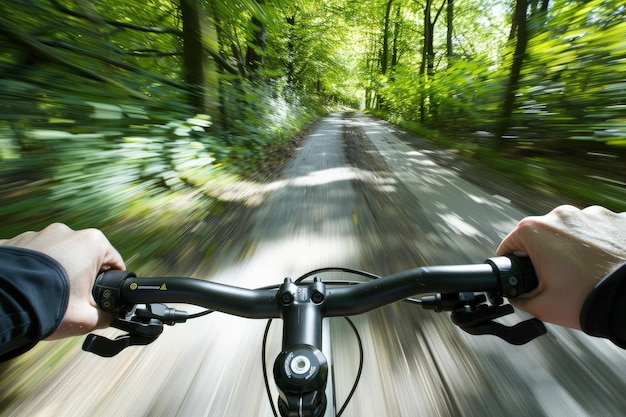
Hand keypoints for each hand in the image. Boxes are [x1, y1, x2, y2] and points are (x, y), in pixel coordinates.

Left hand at [0, 223, 124, 338]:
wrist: (1, 306)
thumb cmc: (48, 307)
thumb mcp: (86, 318)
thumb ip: (105, 316)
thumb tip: (111, 317)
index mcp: (91, 243)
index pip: (113, 261)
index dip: (112, 280)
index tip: (105, 294)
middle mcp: (65, 232)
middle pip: (83, 256)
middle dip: (81, 275)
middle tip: (74, 299)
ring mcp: (36, 235)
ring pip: (55, 254)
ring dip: (55, 271)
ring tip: (47, 295)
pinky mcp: (13, 242)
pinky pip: (30, 256)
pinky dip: (32, 270)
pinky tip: (28, 288)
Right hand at [496, 205, 625, 329]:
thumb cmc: (592, 300)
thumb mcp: (542, 307)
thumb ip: (520, 299)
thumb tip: (516, 296)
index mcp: (536, 230)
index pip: (510, 244)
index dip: (512, 263)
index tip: (521, 274)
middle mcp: (561, 216)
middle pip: (541, 236)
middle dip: (545, 256)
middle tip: (558, 280)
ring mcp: (591, 214)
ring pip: (571, 233)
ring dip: (572, 249)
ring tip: (584, 274)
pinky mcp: (616, 219)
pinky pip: (598, 230)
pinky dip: (597, 245)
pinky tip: (601, 265)